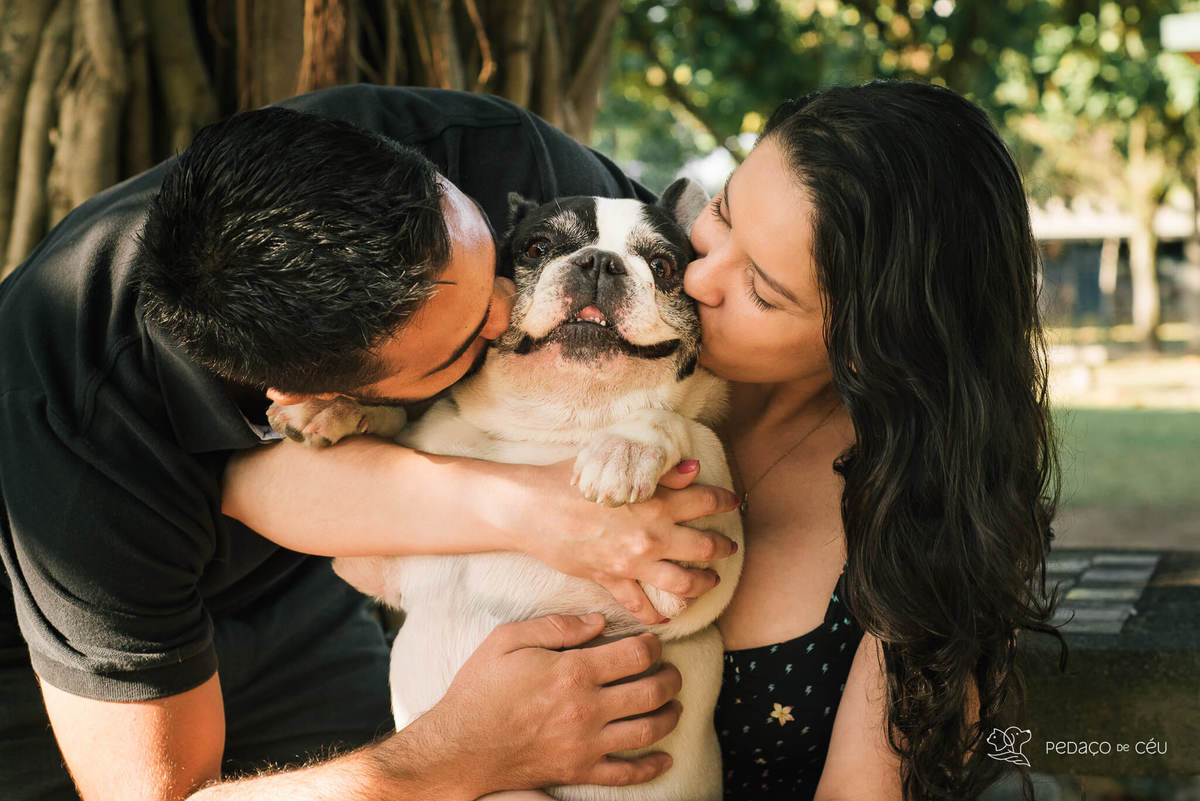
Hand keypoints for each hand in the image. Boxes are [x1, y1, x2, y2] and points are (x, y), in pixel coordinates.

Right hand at [407, 614, 682, 796]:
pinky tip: (666, 759)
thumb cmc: (479, 689)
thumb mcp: (507, 640)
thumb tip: (597, 621)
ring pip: (649, 731)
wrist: (458, 746)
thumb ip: (555, 626)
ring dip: (671, 716)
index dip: (653, 645)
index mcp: (573, 671)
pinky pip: (626, 774)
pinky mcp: (578, 771)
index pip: (636, 655)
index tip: (652, 643)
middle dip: (671, 677)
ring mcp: (586, 744)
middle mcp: (587, 709)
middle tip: (671, 671)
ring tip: (675, 705)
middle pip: (652, 691)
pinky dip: (652, 768)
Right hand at [499, 459, 738, 623]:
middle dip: (723, 548)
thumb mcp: (613, 464)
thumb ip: (658, 471)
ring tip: (709, 581)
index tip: (732, 500)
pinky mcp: (612, 580)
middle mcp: (651, 535)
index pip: (705, 501)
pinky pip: (641, 605)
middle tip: (729, 547)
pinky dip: (657, 614)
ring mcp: (632, 562)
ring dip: (702, 584)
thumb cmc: (567, 479)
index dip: (724, 500)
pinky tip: (667, 617)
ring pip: (683, 583)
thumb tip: (694, 470)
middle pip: (704, 547)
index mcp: (654, 501)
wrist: (529, 509)